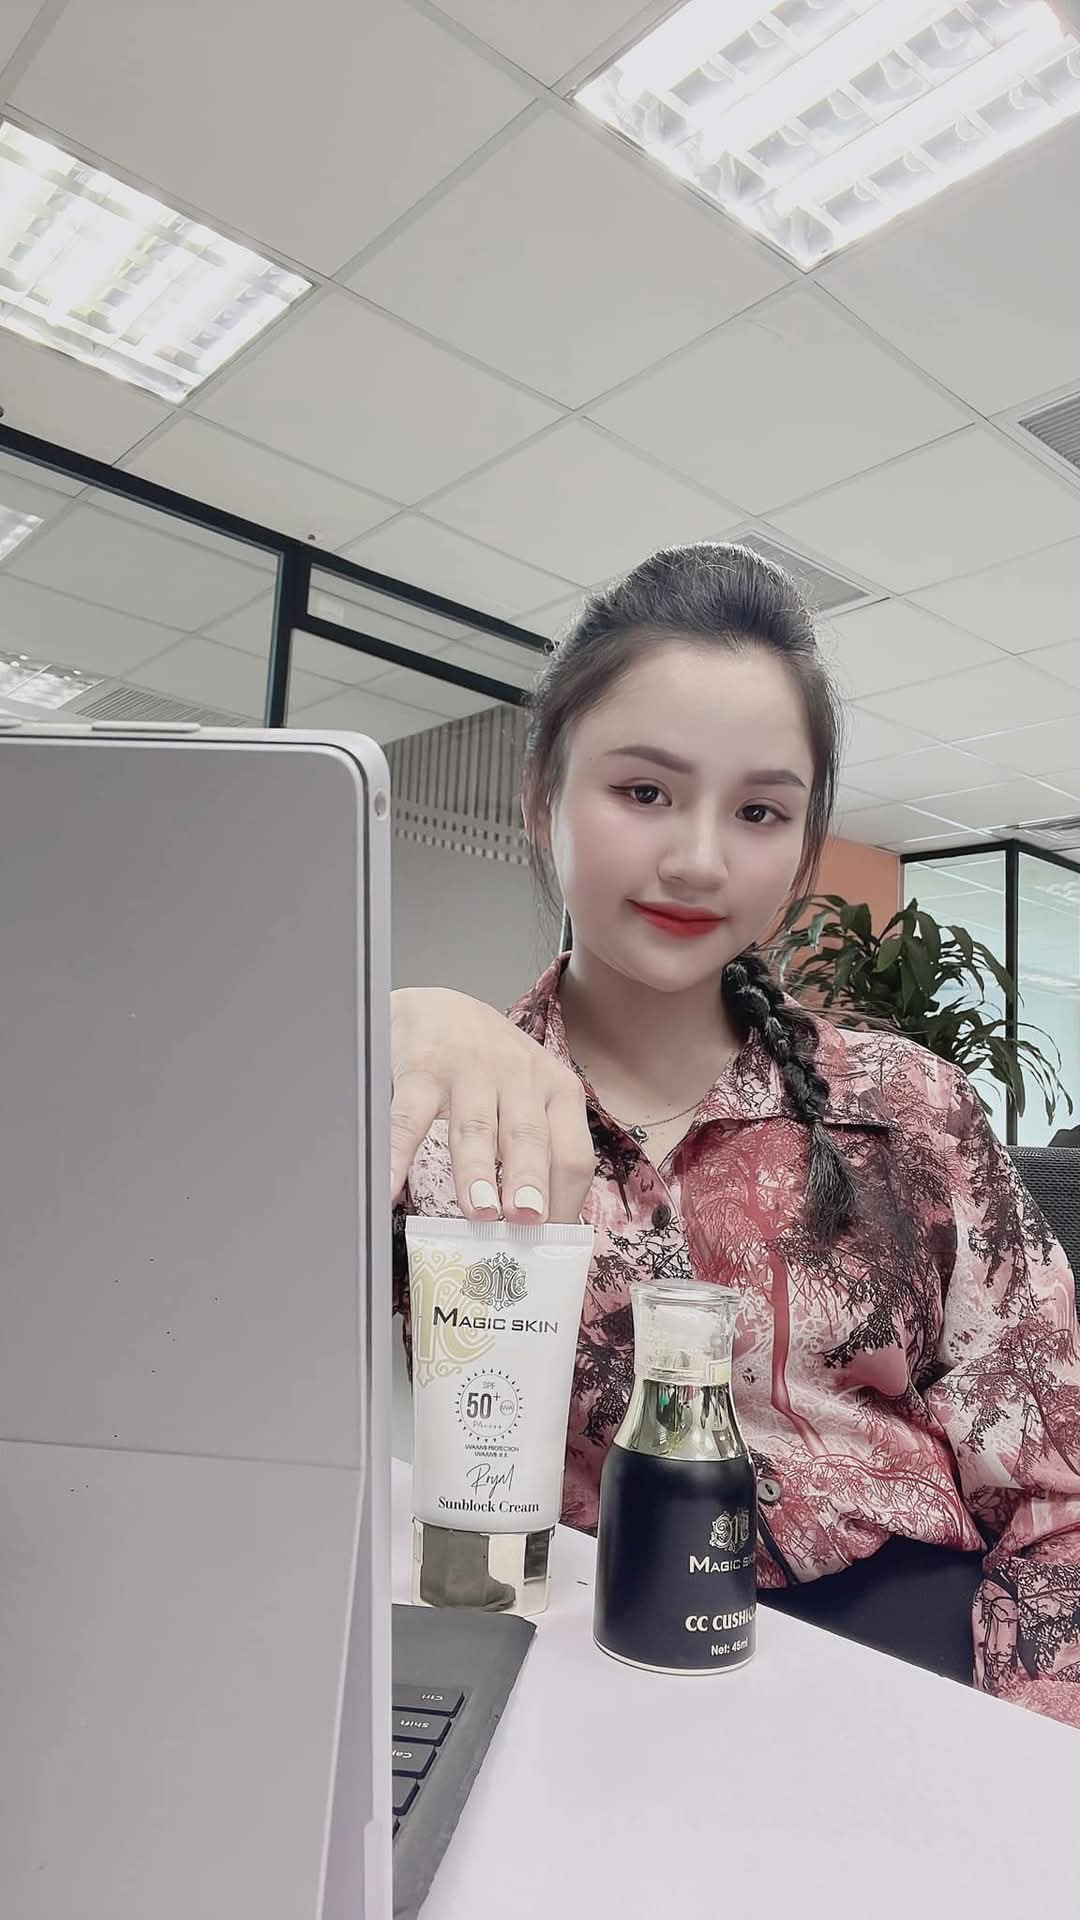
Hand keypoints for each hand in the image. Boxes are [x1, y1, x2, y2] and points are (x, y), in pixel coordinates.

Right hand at [390, 988, 594, 1223]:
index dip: (565, 1201)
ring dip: (476, 1170)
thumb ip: (541, 1152)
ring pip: (475, 1125)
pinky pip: (410, 1116)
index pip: (573, 1153)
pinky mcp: (422, 1069)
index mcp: (557, 1091)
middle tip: (525, 1219)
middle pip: (529, 1136)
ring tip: (478, 1209)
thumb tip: (538, 1231)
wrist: (440, 1009)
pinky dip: (399, 1153)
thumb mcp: (532, 1099)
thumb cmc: (493, 1069)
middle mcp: (519, 1077)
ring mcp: (470, 1070)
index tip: (551, 1243)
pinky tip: (391, 1185)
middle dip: (529, 1179)